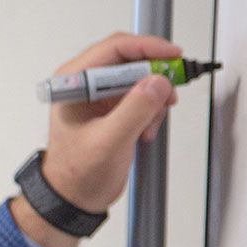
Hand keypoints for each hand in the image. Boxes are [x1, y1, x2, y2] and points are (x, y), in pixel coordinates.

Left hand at [42, 32, 179, 213]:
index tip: (173, 56)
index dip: (147, 48)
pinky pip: (140, 97)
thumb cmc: (76, 174)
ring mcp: (98, 96)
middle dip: (154, 77)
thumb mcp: (109, 142)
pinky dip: (150, 111)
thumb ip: (134, 110)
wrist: (74, 198)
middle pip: (130, 60)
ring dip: (153, 99)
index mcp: (73, 83)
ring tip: (149, 124)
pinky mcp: (111, 108)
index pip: (114, 48)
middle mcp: (84, 84)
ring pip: (139, 79)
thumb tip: (157, 83)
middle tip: (170, 92)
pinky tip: (145, 131)